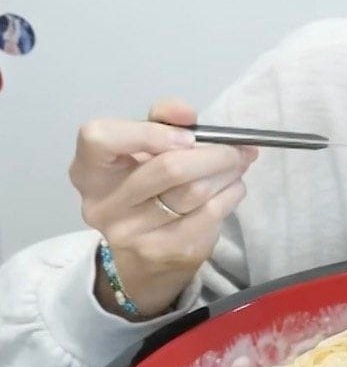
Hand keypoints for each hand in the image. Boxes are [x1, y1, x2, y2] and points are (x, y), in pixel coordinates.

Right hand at [70, 98, 256, 318]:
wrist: (143, 253)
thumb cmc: (144, 184)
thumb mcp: (142, 148)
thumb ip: (161, 120)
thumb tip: (186, 113)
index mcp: (88, 170)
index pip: (100, 139)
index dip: (149, 132)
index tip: (188, 135)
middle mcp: (102, 204)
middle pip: (168, 168)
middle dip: (214, 153)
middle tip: (236, 148)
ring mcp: (132, 232)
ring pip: (195, 191)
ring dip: (228, 173)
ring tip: (237, 164)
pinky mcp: (166, 250)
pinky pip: (211, 214)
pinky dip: (231, 194)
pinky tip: (232, 188)